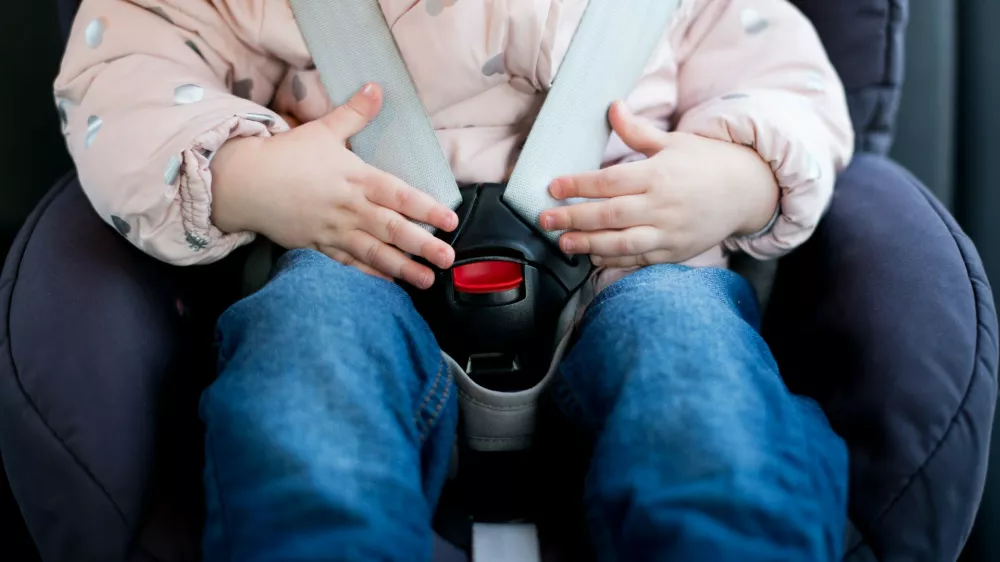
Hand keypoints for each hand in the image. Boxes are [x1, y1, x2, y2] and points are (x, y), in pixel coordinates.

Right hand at [210, 83, 457, 288]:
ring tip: (427, 280)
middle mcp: (348, 207)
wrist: (243, 182)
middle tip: (448, 258)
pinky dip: (369, 276)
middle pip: (391, 228)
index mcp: (355, 178)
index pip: (398, 195)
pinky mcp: (317, 246)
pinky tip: (390, 285)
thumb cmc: (286, 155)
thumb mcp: (323, 129)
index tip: (451, 219)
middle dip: (422, 245)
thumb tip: (378, 86)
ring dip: (402, 268)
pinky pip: (348, 264)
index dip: (426, 208)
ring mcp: (333, 230)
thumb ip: (355, 112)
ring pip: (373, 252)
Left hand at [539, 102, 779, 266]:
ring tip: (563, 243)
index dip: (579, 184)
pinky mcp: (674, 252)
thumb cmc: (705, 163)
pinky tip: (593, 258)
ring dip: (589, 244)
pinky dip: (614, 261)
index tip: (553, 186)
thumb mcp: (673, 142)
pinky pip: (639, 259)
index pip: (610, 180)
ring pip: (622, 242)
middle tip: (545, 219)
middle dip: (574, 217)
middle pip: (610, 213)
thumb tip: (611, 106)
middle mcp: (663, 205)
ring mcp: (669, 232)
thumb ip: (637, 131)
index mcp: (659, 174)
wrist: (746, 191)